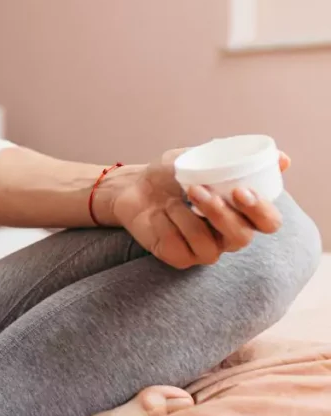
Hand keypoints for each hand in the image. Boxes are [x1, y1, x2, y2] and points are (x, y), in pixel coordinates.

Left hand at [110, 149, 290, 268]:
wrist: (133, 185)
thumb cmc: (171, 173)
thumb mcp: (200, 157)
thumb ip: (236, 158)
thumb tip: (283, 159)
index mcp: (242, 213)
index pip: (268, 223)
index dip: (261, 211)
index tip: (241, 191)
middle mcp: (227, 235)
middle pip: (242, 238)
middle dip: (222, 215)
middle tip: (199, 190)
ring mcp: (203, 250)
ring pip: (209, 246)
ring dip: (186, 218)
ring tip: (170, 199)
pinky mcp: (178, 258)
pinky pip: (179, 249)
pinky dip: (166, 226)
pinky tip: (158, 214)